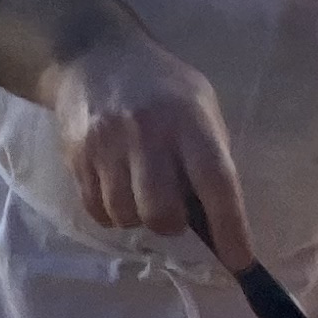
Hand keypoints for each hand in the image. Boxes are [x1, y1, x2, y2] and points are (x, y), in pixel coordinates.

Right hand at [48, 27, 251, 269]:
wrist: (94, 55)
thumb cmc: (160, 87)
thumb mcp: (199, 105)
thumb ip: (209, 153)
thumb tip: (217, 216)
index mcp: (189, 121)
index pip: (215, 182)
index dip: (230, 227)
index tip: (240, 262)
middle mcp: (148, 135)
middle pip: (161, 212)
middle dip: (170, 224)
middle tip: (171, 213)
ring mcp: (108, 147)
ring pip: (125, 217)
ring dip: (137, 218)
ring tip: (139, 194)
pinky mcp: (78, 157)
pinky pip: (97, 211)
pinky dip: (111, 213)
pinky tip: (116, 189)